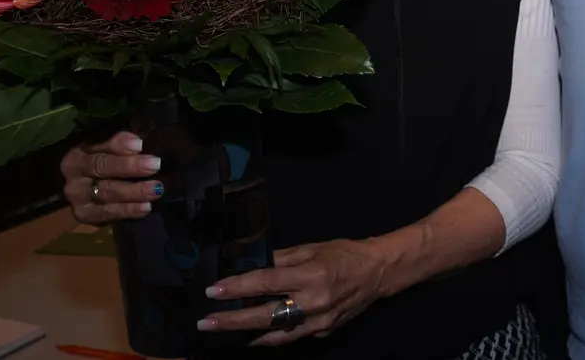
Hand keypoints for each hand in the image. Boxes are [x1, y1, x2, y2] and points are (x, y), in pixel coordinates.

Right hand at [58, 131, 163, 224]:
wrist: (86, 188)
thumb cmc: (103, 161)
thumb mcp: (106, 148)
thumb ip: (118, 144)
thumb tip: (139, 143)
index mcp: (77, 152)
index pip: (97, 145)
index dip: (118, 145)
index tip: (139, 144)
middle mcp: (73, 175)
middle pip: (101, 168)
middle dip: (129, 167)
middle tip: (155, 165)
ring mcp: (77, 197)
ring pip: (106, 193)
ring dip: (134, 191)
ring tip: (156, 189)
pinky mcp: (85, 214)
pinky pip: (108, 213)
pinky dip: (128, 210)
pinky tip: (146, 207)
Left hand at [197, 240, 392, 345]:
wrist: (378, 273)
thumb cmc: (344, 253)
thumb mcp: (312, 248)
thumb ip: (281, 259)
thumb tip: (252, 264)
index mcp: (311, 275)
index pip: (266, 283)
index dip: (237, 288)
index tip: (213, 291)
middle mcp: (314, 302)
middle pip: (265, 315)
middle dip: (232, 321)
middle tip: (206, 322)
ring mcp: (319, 322)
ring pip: (276, 334)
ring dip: (247, 335)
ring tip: (223, 334)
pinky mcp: (323, 331)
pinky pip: (292, 336)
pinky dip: (271, 336)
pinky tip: (255, 334)